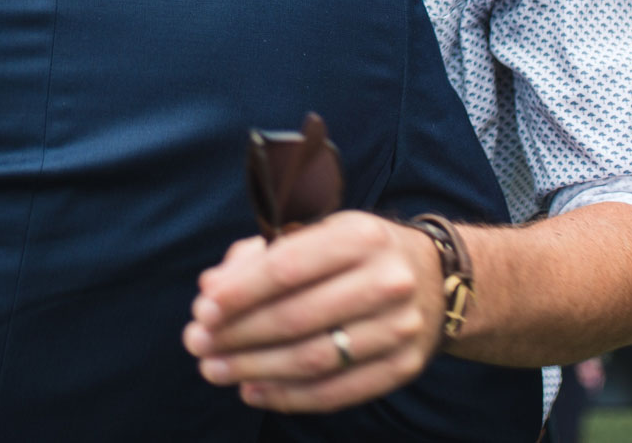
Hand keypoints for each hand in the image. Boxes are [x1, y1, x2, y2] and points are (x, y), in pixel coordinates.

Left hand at [183, 210, 443, 412]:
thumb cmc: (356, 253)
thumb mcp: (316, 234)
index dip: (240, 293)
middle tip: (198, 344)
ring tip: (215, 369)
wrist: (434, 278)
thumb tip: (211, 288)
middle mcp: (386, 279)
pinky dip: (288, 397)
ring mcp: (399, 327)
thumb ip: (259, 257)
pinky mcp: (404, 366)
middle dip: (238, 335)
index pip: (288, 267)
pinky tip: (253, 391)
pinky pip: (337, 392)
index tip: (204, 310)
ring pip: (313, 359)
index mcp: (360, 235)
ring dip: (255, 369)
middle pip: (296, 317)